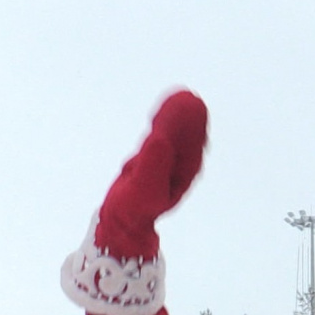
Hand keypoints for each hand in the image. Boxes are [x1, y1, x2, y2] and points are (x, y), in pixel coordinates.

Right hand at [97, 90, 208, 251]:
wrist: (122, 220)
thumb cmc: (135, 206)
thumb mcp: (144, 185)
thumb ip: (153, 162)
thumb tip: (160, 138)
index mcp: (184, 172)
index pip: (193, 142)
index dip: (193, 122)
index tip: (191, 101)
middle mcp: (179, 167)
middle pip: (187, 137)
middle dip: (186, 116)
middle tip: (186, 94)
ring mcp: (167, 164)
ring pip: (174, 136)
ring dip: (175, 118)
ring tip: (178, 97)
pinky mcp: (154, 162)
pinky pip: (161, 140)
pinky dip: (162, 126)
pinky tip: (161, 114)